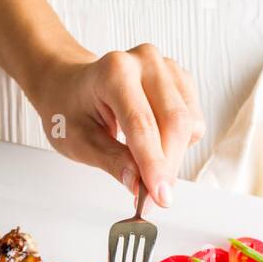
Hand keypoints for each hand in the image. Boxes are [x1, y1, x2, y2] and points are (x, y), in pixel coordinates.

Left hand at [34, 46, 204, 206]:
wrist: (70, 85)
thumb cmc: (70, 109)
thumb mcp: (80, 141)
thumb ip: (112, 161)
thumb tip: (138, 184)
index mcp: (115, 72)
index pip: (143, 125)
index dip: (154, 166)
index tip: (160, 198)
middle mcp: (145, 62)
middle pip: (174, 122)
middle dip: (168, 167)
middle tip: (154, 199)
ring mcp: (165, 67)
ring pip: (188, 123)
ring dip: (174, 158)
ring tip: (147, 171)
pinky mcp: (179, 79)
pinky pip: (193, 120)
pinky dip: (180, 144)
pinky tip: (155, 146)